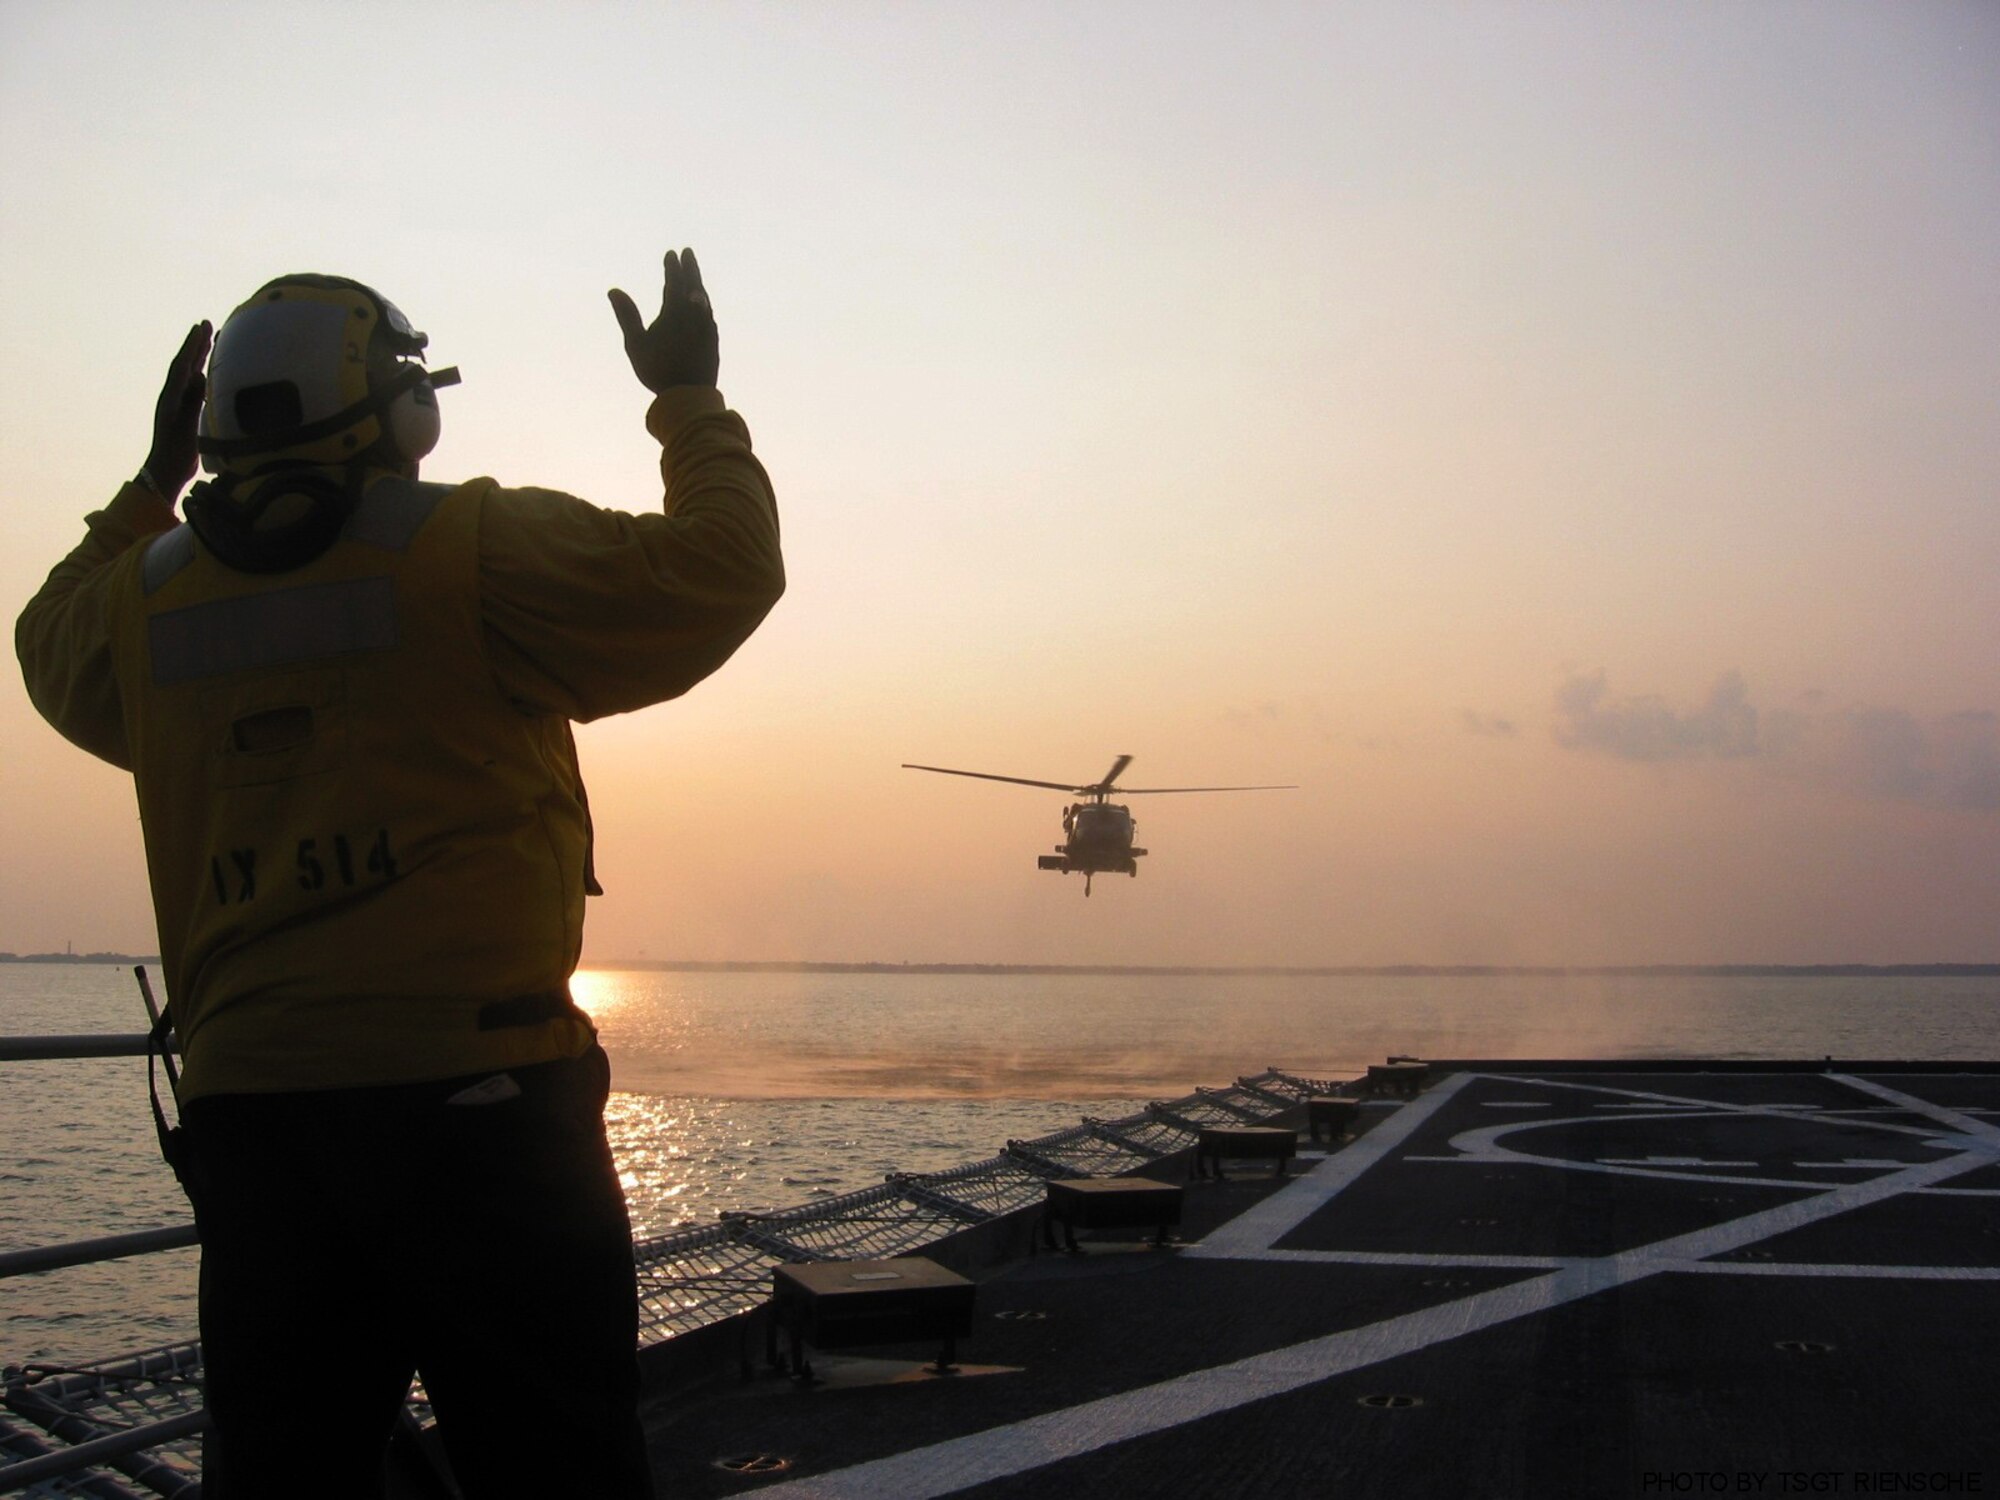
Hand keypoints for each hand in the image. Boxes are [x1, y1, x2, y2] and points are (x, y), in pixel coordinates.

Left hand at [143, 321, 212, 498]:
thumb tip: (199, 375)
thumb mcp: (184, 427)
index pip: (182, 364)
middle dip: (195, 344)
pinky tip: (208, 371)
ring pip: (189, 373)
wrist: (165, 470)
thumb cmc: (175, 452)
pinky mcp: (184, 413)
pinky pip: (194, 386)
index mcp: (171, 397)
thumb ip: (191, 402)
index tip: (201, 326)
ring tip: (209, 340)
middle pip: (185, 364)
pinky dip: (202, 373)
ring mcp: (178, 404)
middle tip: (206, 324)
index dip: (192, 345)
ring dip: (198, 356)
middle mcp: (173, 396)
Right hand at [607, 248, 718, 392]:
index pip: (674, 282)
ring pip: (704, 299)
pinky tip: (703, 305)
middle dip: (690, 267)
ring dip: (698, 283)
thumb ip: (627, 315)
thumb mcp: (636, 344)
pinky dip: (704, 303)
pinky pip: (709, 314)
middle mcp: (694, 316)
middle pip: (693, 284)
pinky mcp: (713, 340)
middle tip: (688, 252)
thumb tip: (614, 290)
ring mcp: (707, 328)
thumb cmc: (658, 371)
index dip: (672, 267)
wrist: (690, 396)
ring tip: (694, 275)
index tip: (671, 253)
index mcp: (675, 313)